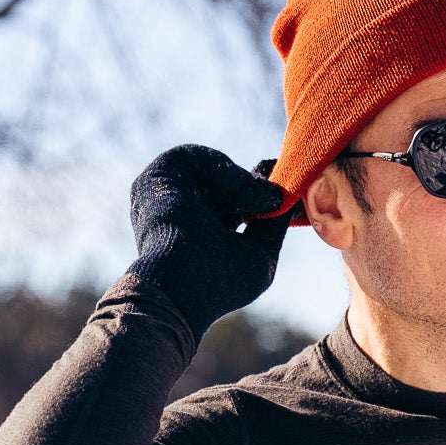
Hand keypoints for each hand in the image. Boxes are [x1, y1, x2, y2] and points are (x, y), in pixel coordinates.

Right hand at [127, 144, 288, 329]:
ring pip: (210, 168)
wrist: (180, 288)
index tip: (281, 194)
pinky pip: (190, 156)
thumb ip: (274, 223)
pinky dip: (219, 166)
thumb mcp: (260, 252)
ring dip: (238, 178)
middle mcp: (185, 213)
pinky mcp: (156, 180)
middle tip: (271, 195)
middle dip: (252, 186)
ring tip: (253, 195)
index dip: (259, 194)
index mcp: (205, 232)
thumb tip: (290, 194)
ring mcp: (168, 197)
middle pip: (225, 184)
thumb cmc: (220, 283)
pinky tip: (236, 185)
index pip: (235, 201)